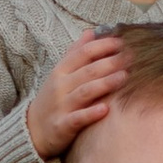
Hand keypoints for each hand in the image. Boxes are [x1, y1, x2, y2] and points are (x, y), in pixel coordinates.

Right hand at [24, 32, 126, 162]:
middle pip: (88, 71)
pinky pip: (77, 118)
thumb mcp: (60, 73)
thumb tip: (91, 32)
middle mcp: (60, 86)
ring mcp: (61, 106)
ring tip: (124, 77)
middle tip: (131, 58)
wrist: (32, 130)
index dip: (103, 46)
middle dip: (110, 63)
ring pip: (85, 92)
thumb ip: (75, 53)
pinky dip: (91, 114)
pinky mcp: (62, 126)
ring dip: (105, 84)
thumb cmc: (52, 98)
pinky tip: (105, 109)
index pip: (84, 53)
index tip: (122, 43)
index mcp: (61, 70)